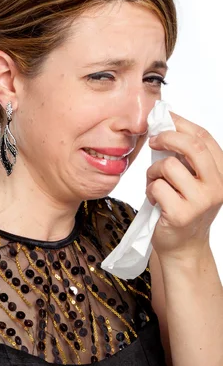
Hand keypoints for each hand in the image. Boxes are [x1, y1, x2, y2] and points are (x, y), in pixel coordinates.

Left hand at [146, 111, 222, 260]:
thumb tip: (165, 125)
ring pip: (168, 166)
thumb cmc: (184, 209)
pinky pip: (156, 187)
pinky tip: (155, 200)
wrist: (183, 247)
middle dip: (167, 137)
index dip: (182, 123)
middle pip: (192, 146)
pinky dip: (149, 190)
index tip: (165, 117)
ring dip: (153, 172)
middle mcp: (217, 186)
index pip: (204, 138)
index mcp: (222, 174)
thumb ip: (186, 159)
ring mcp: (200, 201)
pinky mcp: (181, 213)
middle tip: (152, 140)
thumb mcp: (193, 181)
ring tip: (155, 184)